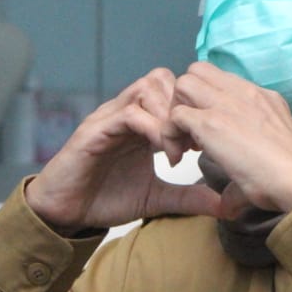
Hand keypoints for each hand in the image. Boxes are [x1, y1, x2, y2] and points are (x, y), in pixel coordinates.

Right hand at [25, 68, 227, 233]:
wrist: (65, 213)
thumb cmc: (105, 198)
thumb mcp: (157, 198)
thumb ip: (188, 197)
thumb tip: (225, 206)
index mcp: (141, 122)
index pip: (173, 91)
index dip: (193, 110)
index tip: (206, 142)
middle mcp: (126, 112)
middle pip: (163, 79)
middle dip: (184, 106)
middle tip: (194, 142)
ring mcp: (109, 118)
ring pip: (147, 88)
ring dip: (169, 114)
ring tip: (178, 150)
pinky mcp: (95, 130)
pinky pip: (128, 113)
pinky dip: (151, 128)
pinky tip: (163, 154)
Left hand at [168, 62, 291, 213]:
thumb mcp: (271, 156)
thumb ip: (247, 165)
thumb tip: (229, 203)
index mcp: (261, 97)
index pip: (221, 80)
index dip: (206, 101)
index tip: (207, 134)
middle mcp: (243, 93)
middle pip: (198, 71)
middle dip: (185, 99)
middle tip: (190, 134)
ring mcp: (226, 104)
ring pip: (184, 84)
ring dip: (176, 112)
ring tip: (183, 145)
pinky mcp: (211, 123)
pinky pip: (175, 116)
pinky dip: (169, 135)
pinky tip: (179, 159)